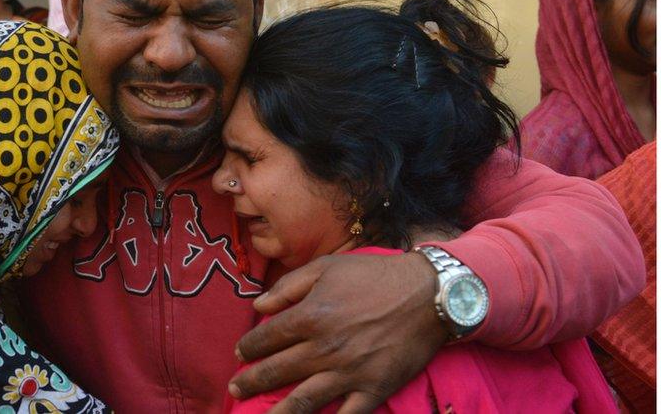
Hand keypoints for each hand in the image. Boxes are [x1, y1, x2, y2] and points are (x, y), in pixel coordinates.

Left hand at [229, 252, 447, 413]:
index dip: (248, 348)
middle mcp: (325, 348)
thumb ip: (288, 286)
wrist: (430, 294)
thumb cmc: (375, 275)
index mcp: (311, 316)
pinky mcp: (374, 389)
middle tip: (235, 389)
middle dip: (251, 382)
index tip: (240, 354)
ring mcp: (349, 373)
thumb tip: (258, 306)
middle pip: (277, 371)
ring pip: (303, 401)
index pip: (267, 339)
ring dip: (277, 412)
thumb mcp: (327, 267)